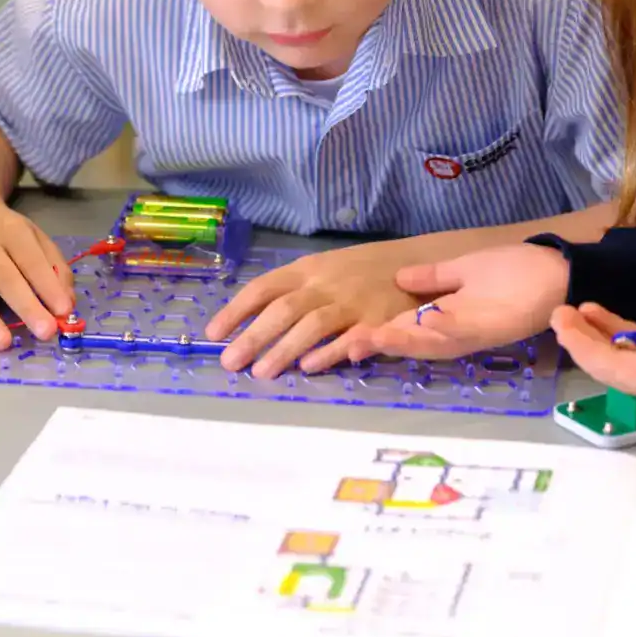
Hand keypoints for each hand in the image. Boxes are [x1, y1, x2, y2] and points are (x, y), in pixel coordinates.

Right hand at [0, 197, 74, 350]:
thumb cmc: (4, 230)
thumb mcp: (35, 236)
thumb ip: (55, 267)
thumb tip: (66, 304)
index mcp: (11, 232)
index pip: (32, 260)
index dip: (48, 285)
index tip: (64, 311)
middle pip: (4, 277)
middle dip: (26, 306)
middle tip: (45, 332)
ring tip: (3, 343)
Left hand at [206, 239, 432, 377]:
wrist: (421, 263)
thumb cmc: (363, 270)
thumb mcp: (325, 269)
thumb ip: (293, 290)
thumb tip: (249, 317)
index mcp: (308, 269)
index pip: (264, 288)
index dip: (237, 310)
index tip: (214, 334)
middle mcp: (326, 283)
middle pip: (283, 309)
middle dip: (253, 336)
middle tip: (229, 362)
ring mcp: (352, 301)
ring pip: (311, 324)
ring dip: (284, 349)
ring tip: (261, 373)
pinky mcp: (378, 320)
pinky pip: (350, 337)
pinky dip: (329, 352)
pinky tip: (310, 367)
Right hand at [339, 243, 569, 362]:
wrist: (558, 271)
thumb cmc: (514, 271)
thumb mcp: (464, 270)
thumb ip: (433, 279)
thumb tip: (399, 279)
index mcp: (447, 316)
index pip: (404, 330)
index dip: (376, 337)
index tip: (348, 341)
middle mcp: (458, 330)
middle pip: (414, 343)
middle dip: (383, 346)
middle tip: (351, 347)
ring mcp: (477, 331)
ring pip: (435, 343)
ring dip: (406, 342)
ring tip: (375, 338)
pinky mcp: (498, 327)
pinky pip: (468, 331)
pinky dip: (447, 328)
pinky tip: (427, 320)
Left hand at [551, 304, 635, 402]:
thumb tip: (635, 360)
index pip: (608, 370)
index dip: (581, 348)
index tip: (561, 323)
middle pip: (605, 363)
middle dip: (578, 340)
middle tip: (557, 313)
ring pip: (613, 350)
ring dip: (589, 331)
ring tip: (569, 310)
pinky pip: (629, 338)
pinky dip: (609, 325)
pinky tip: (593, 310)